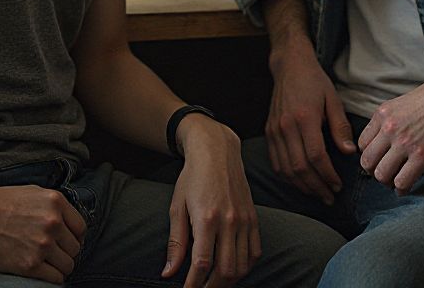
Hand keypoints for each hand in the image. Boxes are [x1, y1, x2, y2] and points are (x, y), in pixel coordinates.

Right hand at [0, 183, 86, 283]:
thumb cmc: (2, 202)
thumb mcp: (35, 193)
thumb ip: (54, 206)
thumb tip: (68, 222)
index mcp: (56, 202)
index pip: (81, 228)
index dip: (74, 237)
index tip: (65, 242)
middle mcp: (53, 223)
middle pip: (75, 248)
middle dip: (66, 252)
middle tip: (53, 254)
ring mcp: (42, 244)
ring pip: (68, 265)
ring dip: (60, 267)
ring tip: (47, 264)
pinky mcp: (30, 265)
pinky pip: (55, 278)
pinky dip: (51, 277)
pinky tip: (42, 272)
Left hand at [162, 117, 261, 287]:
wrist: (217, 150)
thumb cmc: (192, 177)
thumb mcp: (177, 206)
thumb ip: (175, 242)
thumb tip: (168, 273)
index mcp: (207, 217)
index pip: (202, 265)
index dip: (193, 285)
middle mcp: (229, 220)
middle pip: (225, 271)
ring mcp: (244, 219)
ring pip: (242, 266)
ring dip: (227, 282)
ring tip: (214, 284)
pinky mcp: (253, 217)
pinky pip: (254, 252)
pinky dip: (245, 267)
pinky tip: (232, 269)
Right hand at [266, 38, 356, 203]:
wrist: (289, 66)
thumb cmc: (314, 81)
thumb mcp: (333, 99)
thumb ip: (340, 126)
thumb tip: (350, 152)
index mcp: (304, 117)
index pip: (315, 156)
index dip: (327, 175)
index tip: (338, 185)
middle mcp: (286, 126)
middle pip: (299, 167)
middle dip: (316, 187)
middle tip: (330, 197)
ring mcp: (274, 130)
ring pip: (285, 168)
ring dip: (302, 186)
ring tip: (317, 194)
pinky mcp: (269, 131)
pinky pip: (276, 161)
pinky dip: (287, 177)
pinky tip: (300, 182)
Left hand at [358, 71, 423, 194]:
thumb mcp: (405, 104)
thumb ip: (392, 121)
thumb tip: (387, 142)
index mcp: (383, 113)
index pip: (362, 144)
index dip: (371, 155)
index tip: (381, 160)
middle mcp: (389, 128)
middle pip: (367, 161)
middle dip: (375, 171)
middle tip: (387, 174)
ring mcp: (405, 142)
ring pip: (381, 174)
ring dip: (388, 181)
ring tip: (398, 180)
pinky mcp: (423, 156)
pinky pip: (402, 181)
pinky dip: (402, 188)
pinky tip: (408, 185)